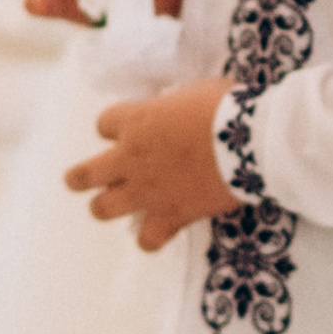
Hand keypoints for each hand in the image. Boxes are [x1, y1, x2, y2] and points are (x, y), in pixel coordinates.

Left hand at [67, 77, 235, 247]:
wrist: (251, 141)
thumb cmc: (227, 108)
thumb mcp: (193, 93)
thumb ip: (174, 107)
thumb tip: (177, 113)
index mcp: (136, 121)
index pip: (103, 123)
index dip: (114, 127)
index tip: (127, 129)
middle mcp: (131, 158)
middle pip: (85, 175)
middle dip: (81, 177)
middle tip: (82, 178)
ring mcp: (147, 190)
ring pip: (102, 209)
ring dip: (106, 206)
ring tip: (113, 204)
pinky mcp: (171, 216)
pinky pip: (147, 240)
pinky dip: (151, 237)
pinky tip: (158, 231)